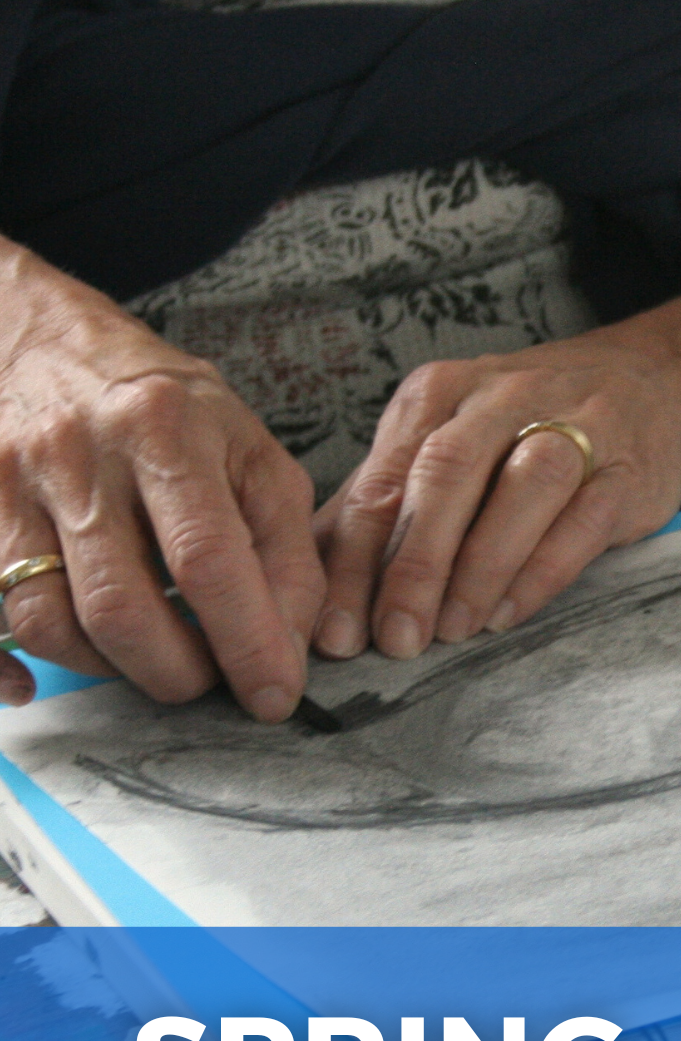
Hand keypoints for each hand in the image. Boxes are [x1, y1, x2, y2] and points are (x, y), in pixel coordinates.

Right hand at [0, 240, 324, 718]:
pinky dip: (11, 669)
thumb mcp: (251, 453)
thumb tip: (292, 645)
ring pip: (48, 622)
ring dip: (110, 670)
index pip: (208, 561)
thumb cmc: (170, 411)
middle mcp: (78, 456)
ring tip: (153, 663)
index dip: (246, 642)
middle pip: (120, 607)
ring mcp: (10, 486)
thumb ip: (286, 544)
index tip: (274, 696)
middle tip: (209, 681)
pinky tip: (40, 683)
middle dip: (176, 671)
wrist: (47, 344)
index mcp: (165, 430)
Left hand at [312, 333, 680, 659]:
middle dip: (412, 564)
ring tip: (450, 631)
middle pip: (445, 476)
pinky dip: (541, 570)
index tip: (335, 630)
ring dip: (477, 566)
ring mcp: (572, 426)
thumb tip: (312, 575)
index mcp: (439, 394)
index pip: (383, 480)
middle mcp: (501, 399)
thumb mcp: (450, 442)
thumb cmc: (534, 425)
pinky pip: (581, 519)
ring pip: (518, 489)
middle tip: (393, 637)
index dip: (354, 561)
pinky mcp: (626, 467)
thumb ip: (387, 500)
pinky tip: (508, 611)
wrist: (656, 384)